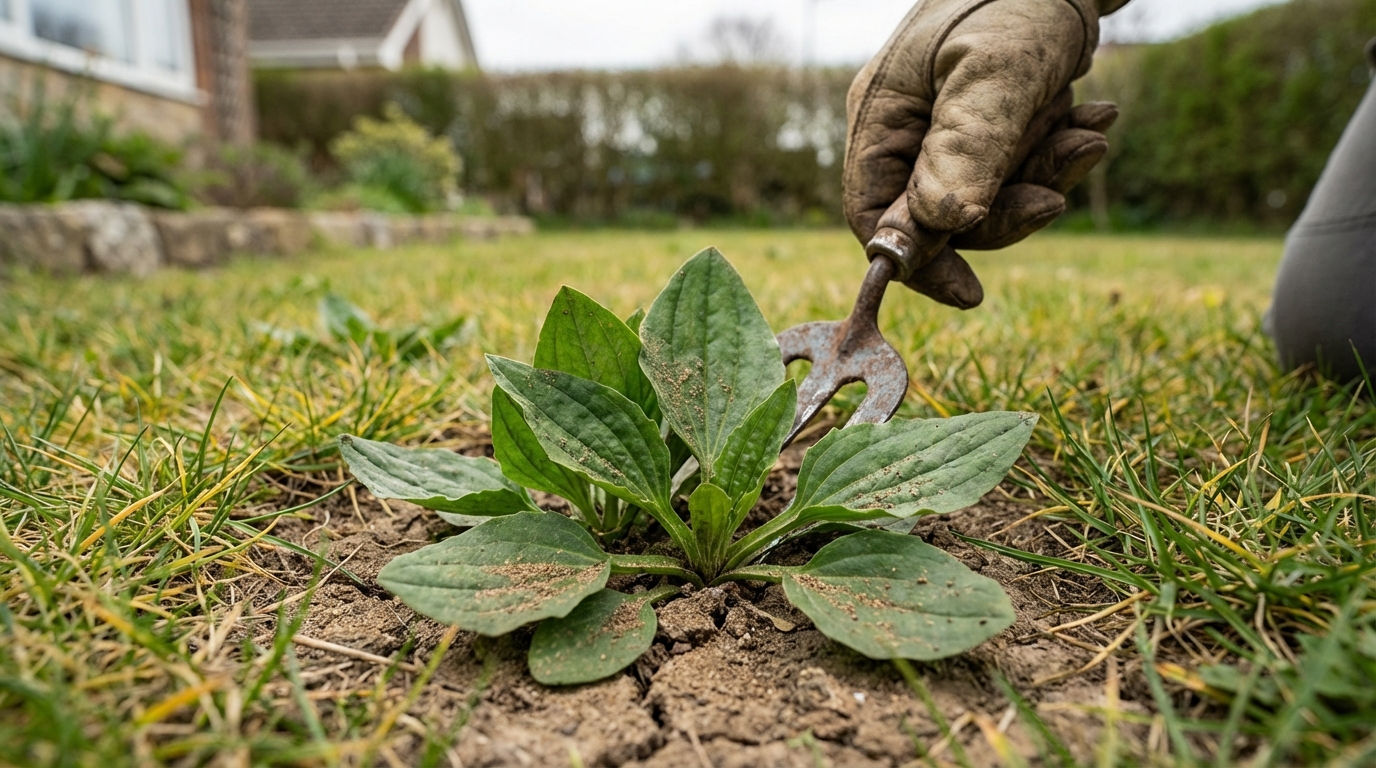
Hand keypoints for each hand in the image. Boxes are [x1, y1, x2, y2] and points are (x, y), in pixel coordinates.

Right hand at [845, 0, 1125, 307]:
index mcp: (882, 116)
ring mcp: (948, 125)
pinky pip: (1018, 164)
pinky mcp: (992, 121)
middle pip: (938, 214)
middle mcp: (907, 127)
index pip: (874, 214)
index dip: (916, 260)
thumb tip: (942, 225)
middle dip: (1005, 209)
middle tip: (1057, 197)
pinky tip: (1094, 117)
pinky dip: (1058, 151)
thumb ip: (966, 148)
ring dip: (1044, 174)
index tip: (970, 292)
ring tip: (1091, 134)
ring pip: (988, 194)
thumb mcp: (996, 73)